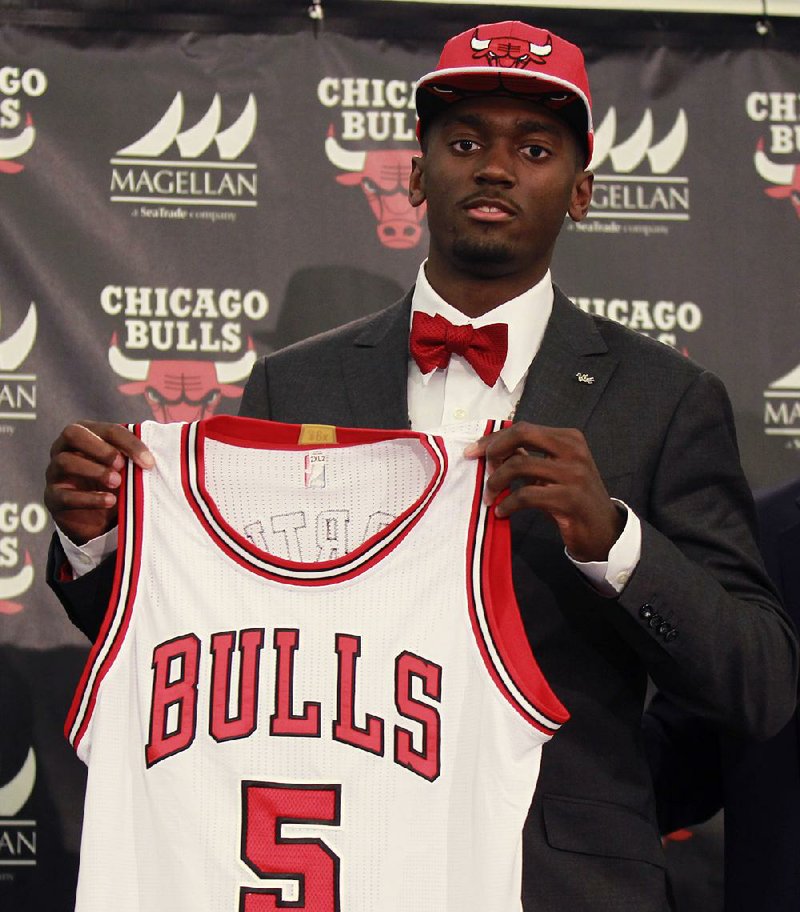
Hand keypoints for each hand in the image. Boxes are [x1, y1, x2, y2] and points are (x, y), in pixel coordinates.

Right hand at [44, 421, 153, 544]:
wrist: (96, 518)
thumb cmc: (116, 484)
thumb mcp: (128, 469)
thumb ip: (141, 457)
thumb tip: (173, 449)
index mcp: (86, 434)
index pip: (106, 429)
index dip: (129, 443)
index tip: (149, 461)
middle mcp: (64, 448)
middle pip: (72, 433)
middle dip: (100, 447)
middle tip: (121, 465)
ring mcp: (54, 472)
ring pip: (65, 461)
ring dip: (94, 470)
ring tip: (117, 483)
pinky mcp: (52, 497)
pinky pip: (63, 495)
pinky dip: (88, 498)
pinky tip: (110, 501)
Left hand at [465, 422, 623, 561]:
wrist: (604, 530)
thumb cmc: (573, 499)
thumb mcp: (553, 472)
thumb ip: (529, 456)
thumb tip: (493, 448)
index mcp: (569, 439)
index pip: (523, 428)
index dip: (494, 438)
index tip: (473, 451)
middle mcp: (573, 451)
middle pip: (522, 434)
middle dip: (494, 449)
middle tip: (482, 469)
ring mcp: (573, 474)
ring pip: (519, 465)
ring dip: (496, 482)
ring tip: (489, 496)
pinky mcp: (568, 499)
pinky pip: (526, 495)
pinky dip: (507, 503)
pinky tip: (502, 511)